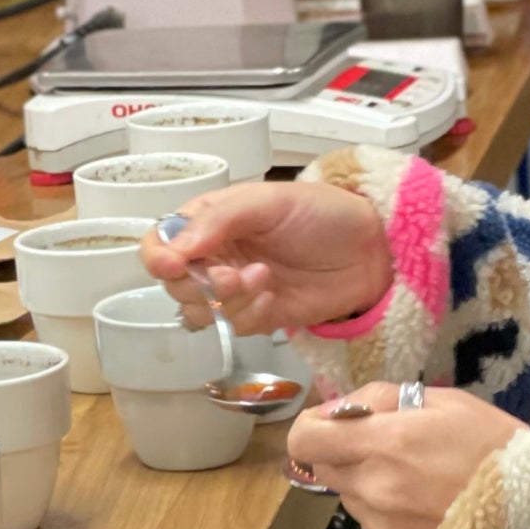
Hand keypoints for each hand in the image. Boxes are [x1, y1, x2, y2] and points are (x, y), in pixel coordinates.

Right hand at [137, 181, 392, 334]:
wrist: (371, 249)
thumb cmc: (321, 212)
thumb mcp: (269, 201)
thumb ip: (220, 220)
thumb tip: (176, 248)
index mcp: (208, 220)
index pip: (160, 241)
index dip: (158, 257)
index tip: (175, 267)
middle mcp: (214, 255)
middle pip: (174, 284)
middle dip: (200, 284)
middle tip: (233, 276)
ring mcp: (234, 288)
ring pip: (199, 311)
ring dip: (227, 301)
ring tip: (263, 281)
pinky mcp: (256, 315)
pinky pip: (232, 327)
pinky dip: (249, 316)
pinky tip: (274, 298)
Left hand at [286, 382, 526, 528]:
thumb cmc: (496, 445)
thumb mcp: (442, 400)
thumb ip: (381, 399)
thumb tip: (339, 410)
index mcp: (383, 444)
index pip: (303, 440)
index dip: (313, 428)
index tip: (336, 425)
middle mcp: (374, 491)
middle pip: (325, 469)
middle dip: (346, 454)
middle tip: (391, 448)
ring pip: (351, 500)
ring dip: (369, 487)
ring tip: (420, 482)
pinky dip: (389, 519)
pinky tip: (428, 510)